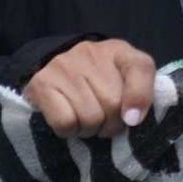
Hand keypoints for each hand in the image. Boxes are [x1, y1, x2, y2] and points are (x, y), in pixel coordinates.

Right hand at [24, 39, 155, 137]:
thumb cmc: (98, 83)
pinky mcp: (41, 83)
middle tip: (104, 120)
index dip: (140, 97)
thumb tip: (132, 119)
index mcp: (119, 51)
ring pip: (90, 118)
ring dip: (90, 129)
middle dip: (111, 123)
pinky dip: (70, 131)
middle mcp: (90, 52)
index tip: (132, 119)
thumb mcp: (126, 82)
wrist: (54, 71)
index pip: (140, 67)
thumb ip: (141, 94)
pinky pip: (65, 123)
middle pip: (113, 104)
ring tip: (85, 119)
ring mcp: (64, 65)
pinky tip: (70, 119)